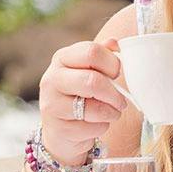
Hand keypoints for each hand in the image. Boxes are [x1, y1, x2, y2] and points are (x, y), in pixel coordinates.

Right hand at [37, 39, 128, 163]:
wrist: (61, 128)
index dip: (112, 64)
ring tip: (111, 113)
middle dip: (114, 94)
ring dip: (111, 113)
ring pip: (94, 108)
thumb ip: (102, 54)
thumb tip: (115, 43)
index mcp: (62, 58)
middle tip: (121, 101)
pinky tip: (95, 124)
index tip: (116, 74)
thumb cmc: (80, 94)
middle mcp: (52, 78)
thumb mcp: (88, 70)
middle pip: (93, 81)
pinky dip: (101, 127)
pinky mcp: (58, 128)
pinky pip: (92, 128)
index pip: (92, 52)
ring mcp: (52, 104)